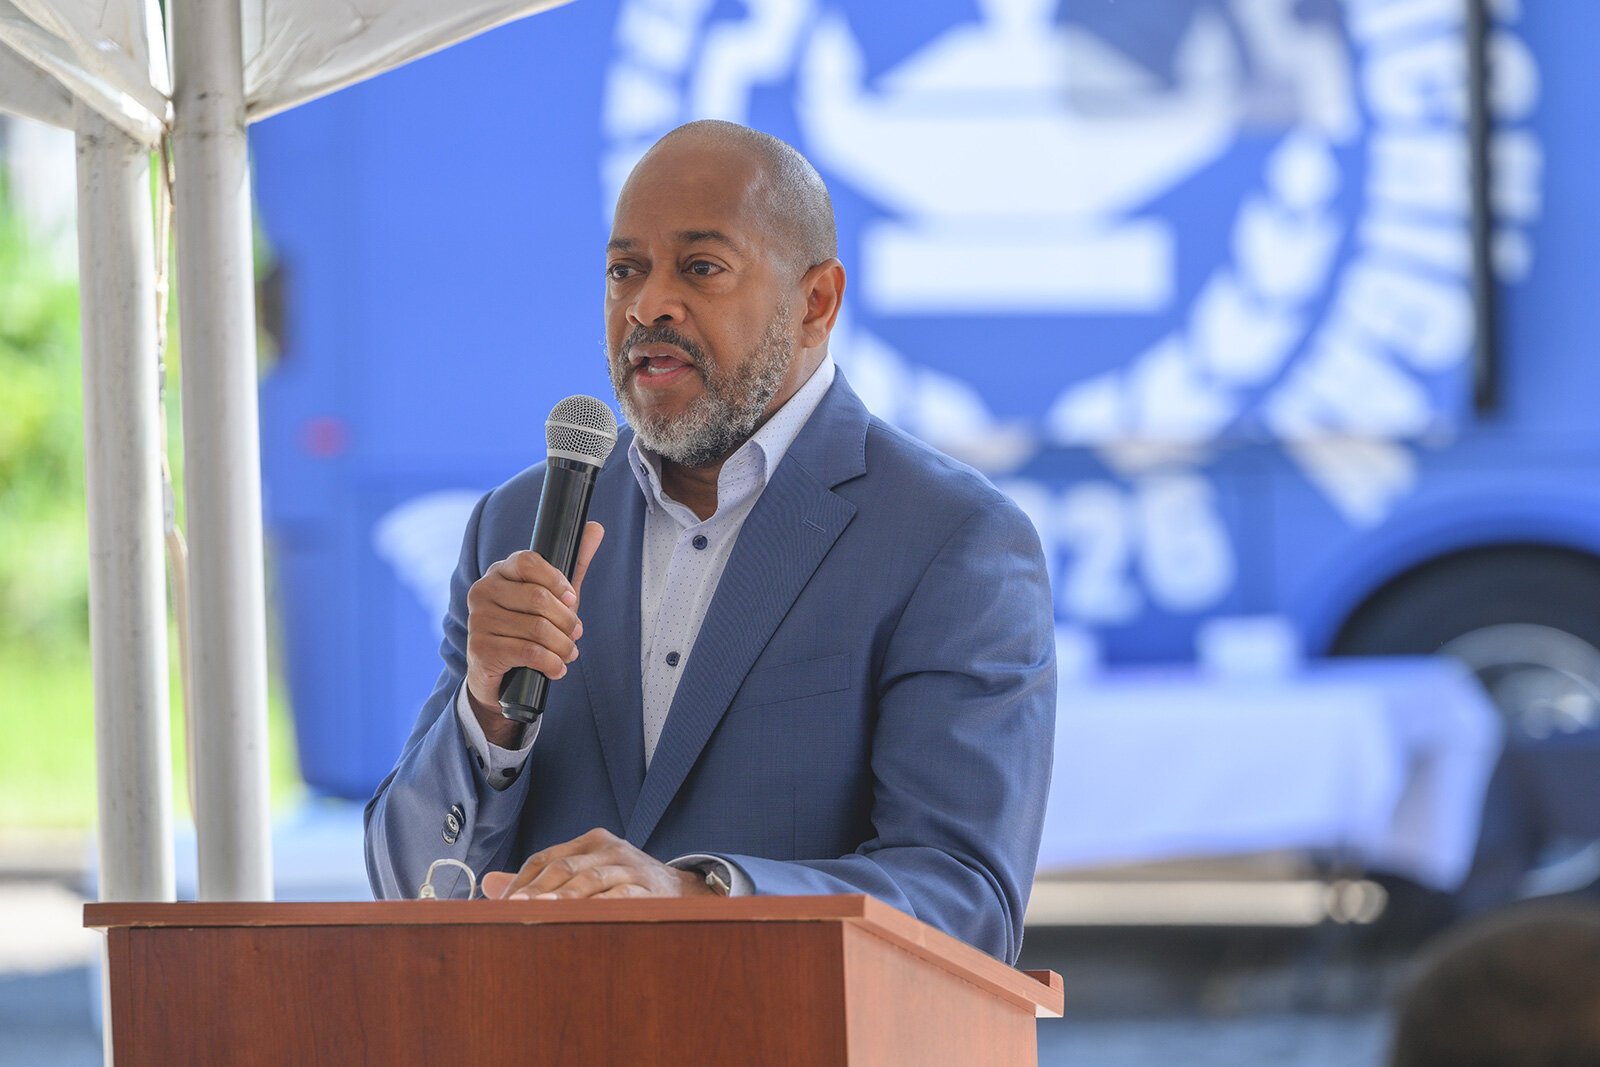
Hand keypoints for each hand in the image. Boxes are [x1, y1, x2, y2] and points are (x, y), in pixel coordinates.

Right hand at [464, 521, 603, 746]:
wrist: (500, 673)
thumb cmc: (529, 627)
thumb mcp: (555, 596)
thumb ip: (573, 563)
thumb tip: (596, 527)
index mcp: (500, 572)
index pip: (528, 561)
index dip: (556, 580)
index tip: (573, 599)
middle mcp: (483, 591)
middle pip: (537, 598)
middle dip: (566, 620)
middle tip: (577, 633)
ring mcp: (478, 620)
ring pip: (536, 628)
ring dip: (562, 646)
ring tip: (569, 653)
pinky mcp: (479, 648)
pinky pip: (528, 652)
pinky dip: (551, 663)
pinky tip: (557, 669)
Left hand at [480, 828, 711, 899]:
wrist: (681, 890)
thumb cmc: (624, 882)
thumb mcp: (585, 873)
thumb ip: (539, 879)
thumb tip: (488, 884)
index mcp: (591, 842)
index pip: (546, 857)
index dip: (522, 879)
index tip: (502, 902)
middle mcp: (609, 849)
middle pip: (565, 867)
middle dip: (537, 888)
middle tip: (515, 907)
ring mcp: (630, 867)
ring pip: (590, 881)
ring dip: (564, 898)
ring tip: (541, 911)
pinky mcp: (648, 888)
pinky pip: (620, 896)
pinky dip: (599, 906)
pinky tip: (583, 918)